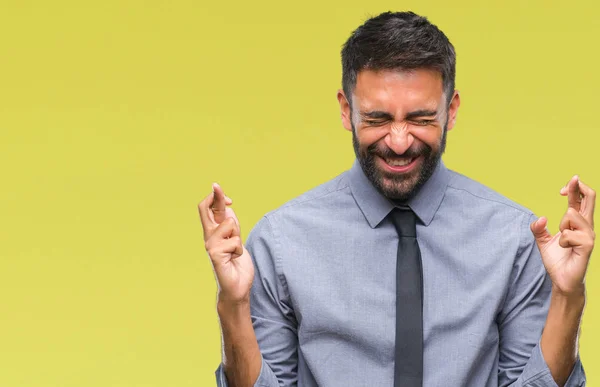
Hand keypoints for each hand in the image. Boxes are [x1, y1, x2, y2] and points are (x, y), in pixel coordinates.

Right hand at [198, 183, 254, 303]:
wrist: (236, 287)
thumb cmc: (236, 264)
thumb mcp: (236, 239)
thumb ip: (231, 225)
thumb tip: (227, 208)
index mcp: (213, 232)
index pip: (207, 209)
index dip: (215, 197)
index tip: (224, 194)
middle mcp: (208, 237)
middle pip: (204, 208)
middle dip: (216, 197)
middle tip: (220, 190)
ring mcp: (210, 246)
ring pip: (229, 224)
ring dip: (238, 235)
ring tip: (235, 249)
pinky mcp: (215, 255)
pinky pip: (234, 241)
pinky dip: (239, 249)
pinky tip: (234, 259)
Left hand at [531, 175, 595, 295]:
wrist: (562, 280)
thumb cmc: (557, 261)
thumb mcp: (543, 241)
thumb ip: (538, 229)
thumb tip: (541, 218)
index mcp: (577, 223)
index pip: (579, 200)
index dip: (574, 188)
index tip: (562, 188)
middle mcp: (586, 226)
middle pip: (590, 198)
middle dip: (578, 187)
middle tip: (566, 186)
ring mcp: (589, 235)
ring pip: (572, 215)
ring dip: (562, 225)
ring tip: (563, 240)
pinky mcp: (588, 245)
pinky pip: (568, 234)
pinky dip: (561, 241)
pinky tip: (565, 249)